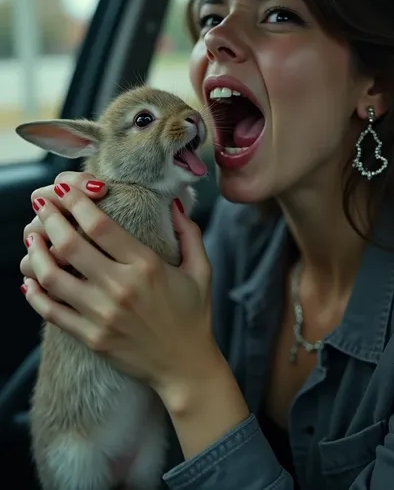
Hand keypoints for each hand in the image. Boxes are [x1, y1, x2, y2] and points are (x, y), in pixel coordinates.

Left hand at [20, 178, 216, 402]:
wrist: (186, 367)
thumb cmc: (194, 316)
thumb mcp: (201, 270)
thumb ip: (188, 232)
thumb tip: (174, 202)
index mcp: (146, 266)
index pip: (101, 226)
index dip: (77, 202)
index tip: (65, 188)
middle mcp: (120, 288)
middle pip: (70, 245)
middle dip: (50, 218)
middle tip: (41, 204)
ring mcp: (102, 315)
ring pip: (53, 277)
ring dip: (36, 252)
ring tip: (32, 236)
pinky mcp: (91, 338)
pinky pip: (52, 312)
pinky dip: (35, 293)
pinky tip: (30, 278)